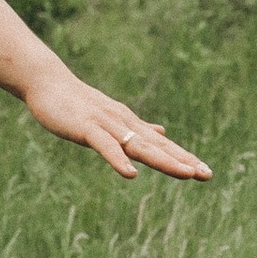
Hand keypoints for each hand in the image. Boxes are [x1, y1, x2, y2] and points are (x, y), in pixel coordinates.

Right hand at [19, 60, 210, 182]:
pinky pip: (105, 146)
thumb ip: (136, 128)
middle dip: (182, 161)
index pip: (162, 145)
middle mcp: (124, 123)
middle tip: (207, 175)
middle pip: (157, 146)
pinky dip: (118, 160)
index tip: (206, 172)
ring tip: (186, 174)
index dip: (183, 158)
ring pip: (139, 145)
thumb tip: (162, 132)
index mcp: (130, 124)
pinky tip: (130, 174)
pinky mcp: (87, 128)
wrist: (49, 83)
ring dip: (163, 160)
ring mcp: (107, 125)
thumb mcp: (112, 118)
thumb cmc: (78, 103)